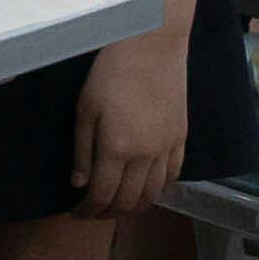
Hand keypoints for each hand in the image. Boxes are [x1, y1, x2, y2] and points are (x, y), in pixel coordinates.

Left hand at [73, 26, 192, 219]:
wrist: (152, 46)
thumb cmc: (110, 72)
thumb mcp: (85, 109)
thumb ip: (82, 151)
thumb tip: (79, 184)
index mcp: (116, 149)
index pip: (101, 195)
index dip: (88, 210)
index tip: (76, 214)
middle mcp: (145, 156)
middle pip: (128, 200)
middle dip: (108, 212)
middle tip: (94, 213)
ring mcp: (168, 148)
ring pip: (154, 193)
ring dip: (135, 206)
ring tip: (119, 206)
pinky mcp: (182, 138)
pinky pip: (174, 176)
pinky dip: (161, 190)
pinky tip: (150, 190)